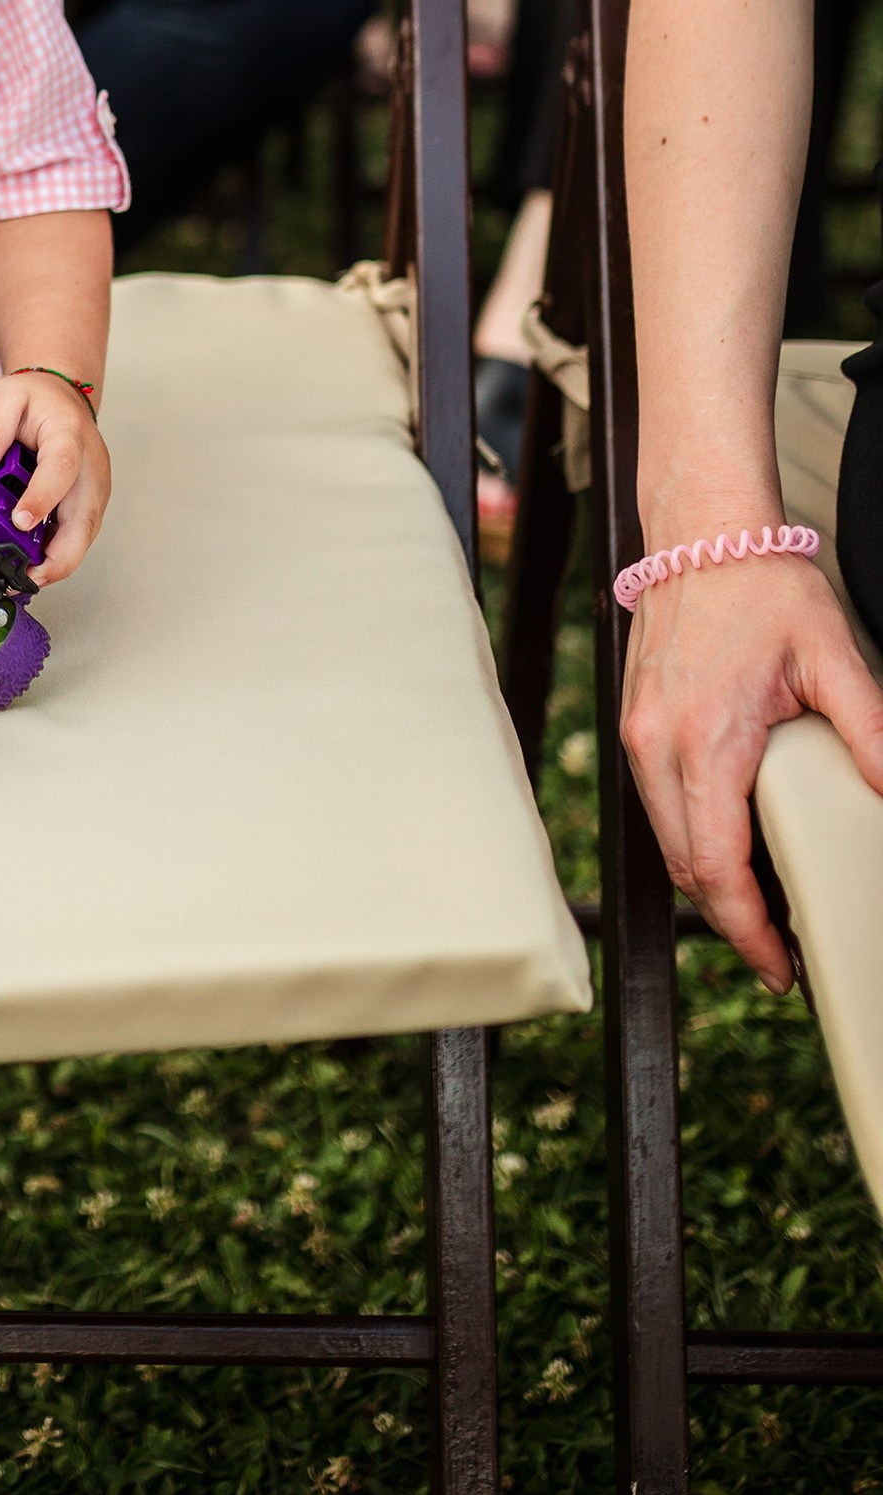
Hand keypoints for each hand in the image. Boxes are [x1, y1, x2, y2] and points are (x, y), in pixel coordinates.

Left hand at [0, 373, 109, 587]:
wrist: (62, 398)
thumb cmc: (37, 399)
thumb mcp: (4, 398)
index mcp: (69, 435)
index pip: (62, 468)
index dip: (43, 497)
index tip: (22, 522)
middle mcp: (90, 468)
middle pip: (85, 519)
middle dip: (59, 555)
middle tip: (27, 576)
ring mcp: (93, 489)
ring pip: (84, 536)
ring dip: (58, 561)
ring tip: (24, 579)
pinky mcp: (89, 504)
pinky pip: (77, 536)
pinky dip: (58, 555)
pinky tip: (33, 567)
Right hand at [619, 556, 882, 988]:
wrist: (701, 530)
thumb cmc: (761, 586)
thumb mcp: (833, 657)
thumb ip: (870, 730)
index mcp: (704, 739)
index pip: (717, 866)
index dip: (748, 929)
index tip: (780, 964)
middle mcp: (656, 743)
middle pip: (685, 867)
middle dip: (731, 920)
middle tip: (780, 953)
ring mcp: (638, 733)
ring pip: (667, 840)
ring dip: (709, 880)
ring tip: (761, 907)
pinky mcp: (635, 722)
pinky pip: (659, 804)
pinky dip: (691, 838)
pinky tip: (730, 842)